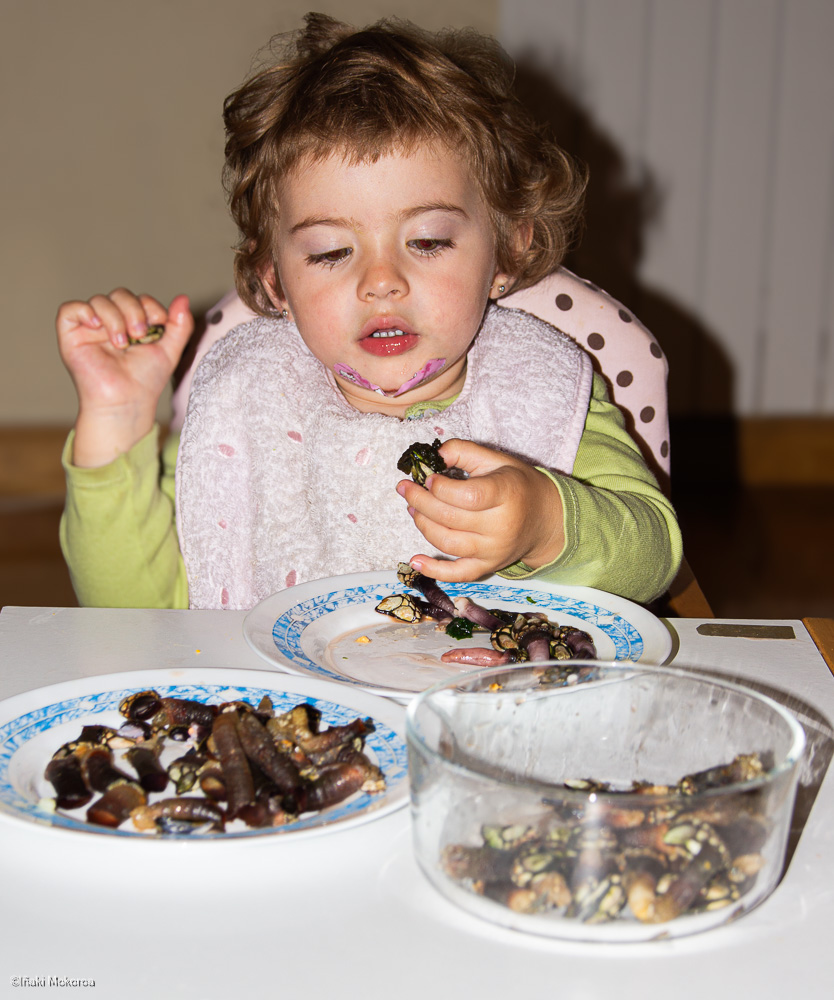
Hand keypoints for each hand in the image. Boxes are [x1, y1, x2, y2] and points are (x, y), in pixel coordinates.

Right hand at [56, 289, 192, 465]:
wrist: (127, 401)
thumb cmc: (146, 381)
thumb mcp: (170, 350)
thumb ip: (180, 325)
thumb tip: (183, 298)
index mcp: (132, 324)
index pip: (139, 299)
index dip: (150, 306)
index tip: (158, 324)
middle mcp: (111, 323)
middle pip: (119, 294)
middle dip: (133, 310)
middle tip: (139, 335)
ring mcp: (90, 328)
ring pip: (99, 301)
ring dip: (114, 318)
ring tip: (121, 343)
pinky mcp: (71, 336)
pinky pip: (70, 309)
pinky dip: (84, 312)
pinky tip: (97, 327)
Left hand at [396, 438, 564, 581]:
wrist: (545, 519)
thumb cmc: (517, 485)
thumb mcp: (496, 460)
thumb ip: (463, 451)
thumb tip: (433, 457)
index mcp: (507, 494)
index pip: (469, 496)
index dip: (441, 488)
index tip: (427, 478)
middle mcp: (502, 526)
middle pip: (451, 518)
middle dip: (421, 502)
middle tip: (406, 489)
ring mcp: (494, 550)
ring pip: (448, 542)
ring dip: (423, 525)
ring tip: (413, 509)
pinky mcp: (488, 566)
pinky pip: (458, 574)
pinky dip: (434, 570)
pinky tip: (414, 560)